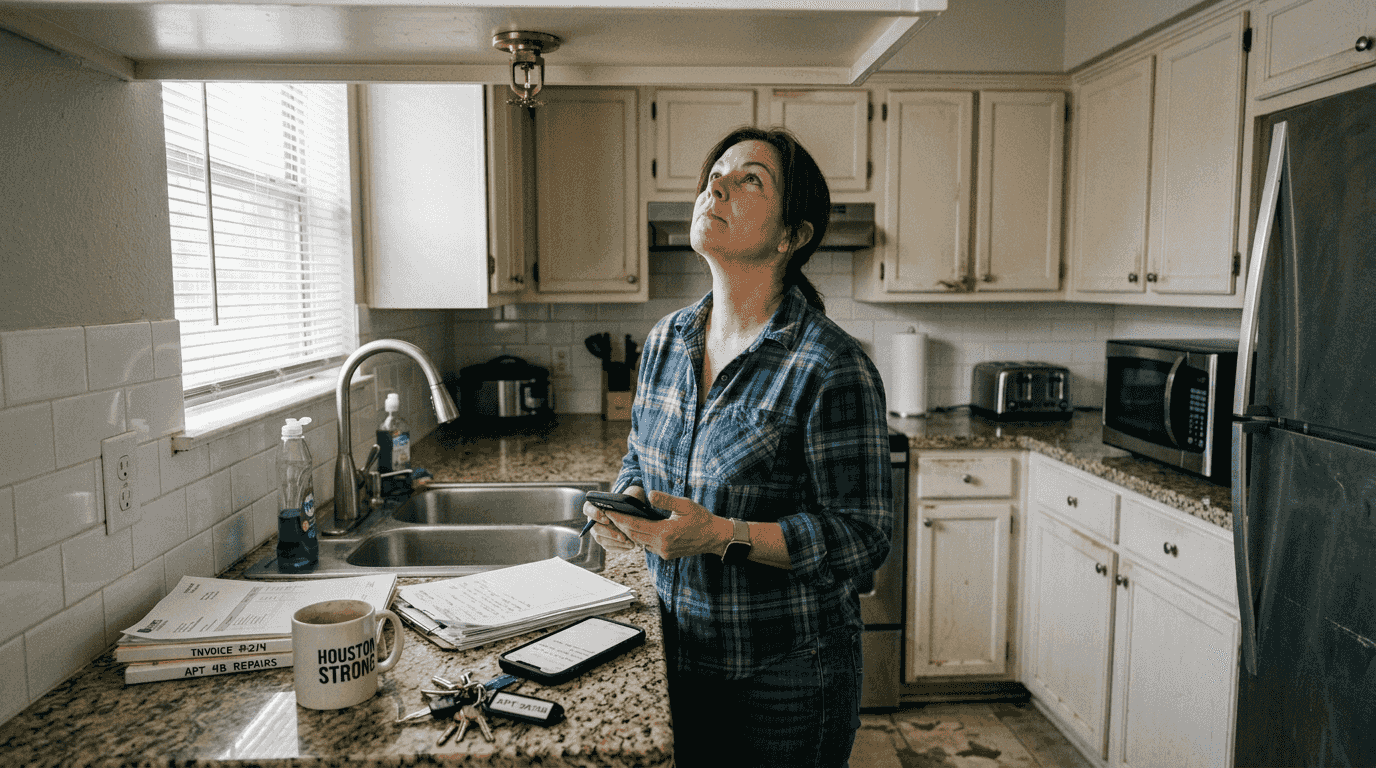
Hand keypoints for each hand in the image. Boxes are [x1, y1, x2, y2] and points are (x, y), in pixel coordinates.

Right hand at [583, 486, 644, 554]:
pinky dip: (620, 547)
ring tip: (631, 543)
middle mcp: (592, 520)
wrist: (632, 510)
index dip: (594, 514)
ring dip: (616, 542)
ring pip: (601, 539)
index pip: (587, 509)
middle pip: (595, 528)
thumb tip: (628, 505)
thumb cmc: (629, 501)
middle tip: (623, 537)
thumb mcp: (630, 495)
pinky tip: (630, 546)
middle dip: (610, 533)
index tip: (606, 518)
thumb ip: (627, 497)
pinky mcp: (604, 541)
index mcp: (594, 505)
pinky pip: (608, 546)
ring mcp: (597, 532)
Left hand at [603, 490, 730, 559]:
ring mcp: (663, 552)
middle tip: (608, 514)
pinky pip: (647, 545)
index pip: (635, 525)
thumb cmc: (701, 519)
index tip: (609, 512)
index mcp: (665, 533)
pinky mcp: (666, 554)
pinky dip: (639, 536)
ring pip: (639, 541)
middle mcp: (661, 545)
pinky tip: (635, 528)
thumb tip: (650, 494)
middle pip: (634, 535)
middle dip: (620, 524)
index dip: (620, 518)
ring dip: (628, 531)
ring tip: (618, 520)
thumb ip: (666, 500)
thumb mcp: (685, 505)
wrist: (714, 537)